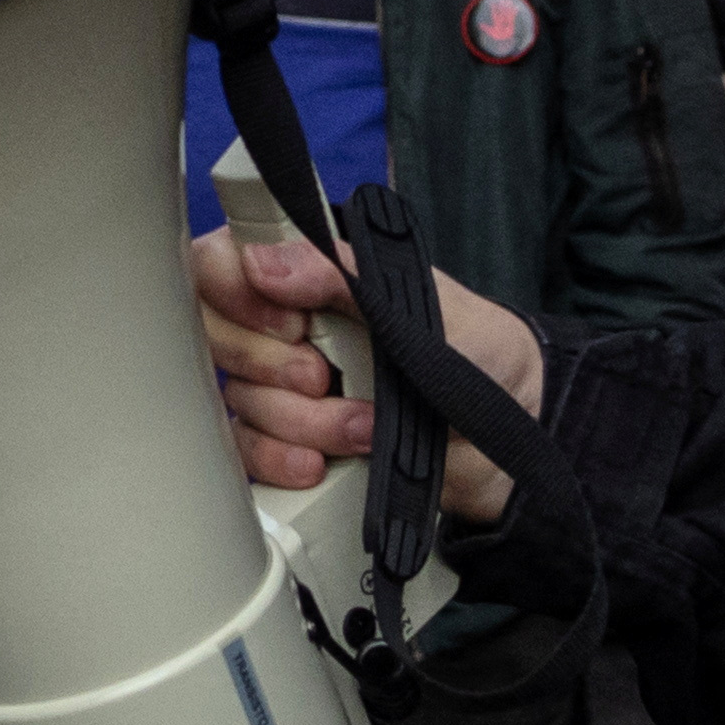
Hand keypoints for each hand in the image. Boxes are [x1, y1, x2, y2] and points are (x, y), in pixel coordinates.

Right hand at [190, 217, 534, 526]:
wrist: (507, 435)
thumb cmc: (475, 351)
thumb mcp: (418, 301)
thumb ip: (339, 275)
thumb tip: (262, 262)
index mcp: (306, 274)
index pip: (217, 263)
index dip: (235, 295)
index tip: (290, 323)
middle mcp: (282, 325)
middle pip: (217, 340)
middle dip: (276, 369)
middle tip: (329, 374)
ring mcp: (282, 387)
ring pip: (241, 404)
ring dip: (306, 423)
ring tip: (365, 426)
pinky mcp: (289, 442)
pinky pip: (249, 454)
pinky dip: (284, 462)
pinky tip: (323, 462)